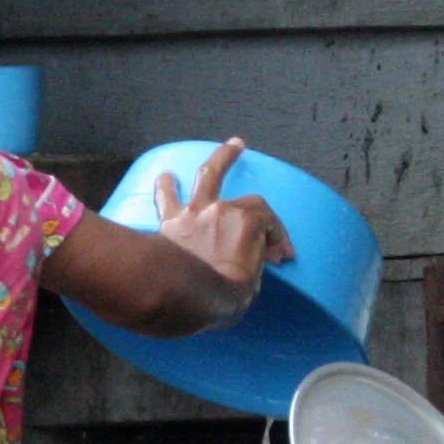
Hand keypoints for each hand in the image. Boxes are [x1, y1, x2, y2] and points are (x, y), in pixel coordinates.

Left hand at [153, 138, 294, 292]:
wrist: (184, 298)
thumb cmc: (223, 297)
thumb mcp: (253, 283)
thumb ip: (253, 263)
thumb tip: (248, 262)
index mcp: (249, 223)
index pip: (269, 223)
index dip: (276, 238)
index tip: (277, 257)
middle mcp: (223, 210)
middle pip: (247, 203)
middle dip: (257, 213)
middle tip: (255, 205)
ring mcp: (195, 212)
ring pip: (209, 176)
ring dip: (220, 159)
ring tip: (231, 146)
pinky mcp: (170, 222)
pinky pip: (167, 198)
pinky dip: (166, 187)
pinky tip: (166, 177)